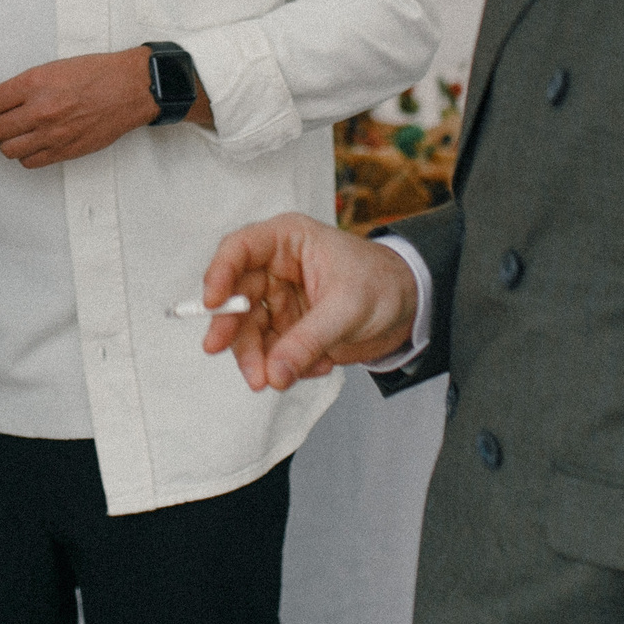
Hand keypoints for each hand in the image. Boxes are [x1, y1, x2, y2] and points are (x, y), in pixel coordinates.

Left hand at [0, 47, 194, 168]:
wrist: (128, 88)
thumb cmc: (95, 73)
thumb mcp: (52, 68)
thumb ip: (22, 87)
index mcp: (34, 84)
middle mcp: (40, 109)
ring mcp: (53, 133)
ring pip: (9, 150)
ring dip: (1, 145)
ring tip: (3, 139)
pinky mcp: (65, 150)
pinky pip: (31, 161)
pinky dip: (23, 156)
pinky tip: (26, 147)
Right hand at [199, 213, 419, 391]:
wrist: (411, 308)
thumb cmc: (383, 284)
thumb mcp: (347, 309)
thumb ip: (307, 340)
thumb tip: (273, 373)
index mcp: (287, 241)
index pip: (239, 249)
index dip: (219, 274)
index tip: (212, 305)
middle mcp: (275, 268)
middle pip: (237, 298)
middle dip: (237, 335)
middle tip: (245, 367)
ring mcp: (279, 300)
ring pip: (249, 330)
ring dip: (258, 359)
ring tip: (273, 382)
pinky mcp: (288, 328)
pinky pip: (272, 351)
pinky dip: (287, 366)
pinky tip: (318, 367)